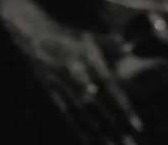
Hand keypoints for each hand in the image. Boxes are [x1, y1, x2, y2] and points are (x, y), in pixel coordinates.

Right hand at [0, 1, 143, 144]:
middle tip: (129, 144)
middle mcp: (75, 74)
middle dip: (114, 127)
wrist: (30, 34)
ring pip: (83, 114)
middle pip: (98, 106)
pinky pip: (67, 114)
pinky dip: (78, 129)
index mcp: (87, 60)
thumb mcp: (87, 37)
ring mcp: (61, 85)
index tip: (137, 126)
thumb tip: (129, 47)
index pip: (110, 88)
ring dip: (98, 133)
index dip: (123, 108)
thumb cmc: (64, 36)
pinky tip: (89, 141)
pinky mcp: (50, 92)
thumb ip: (109, 44)